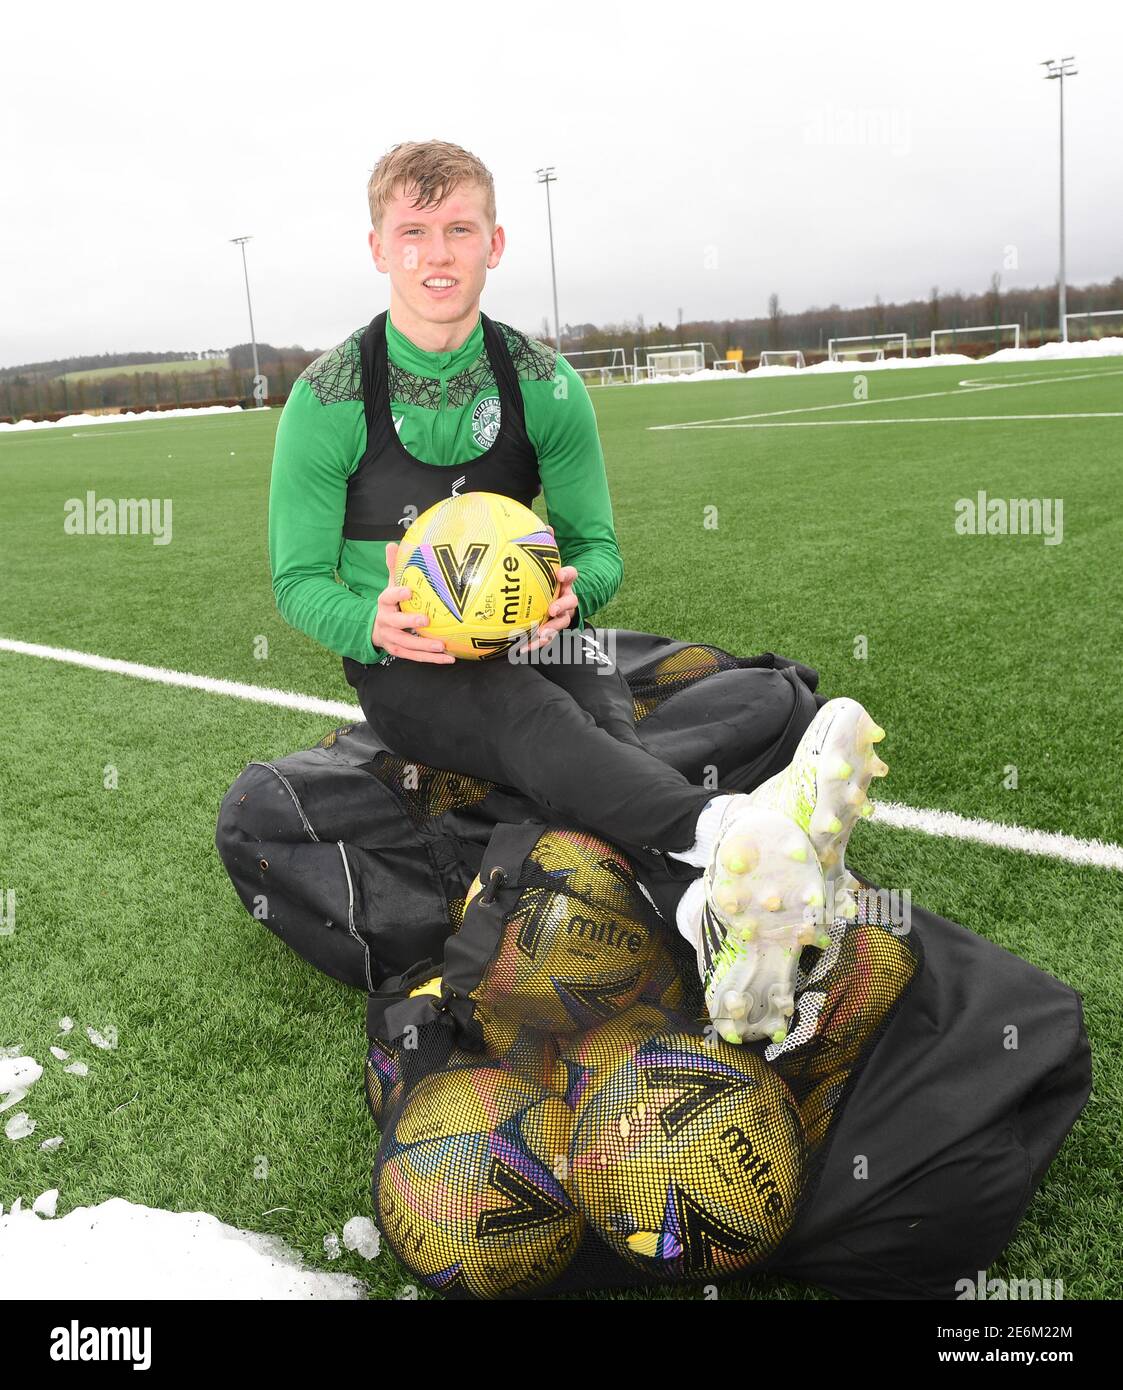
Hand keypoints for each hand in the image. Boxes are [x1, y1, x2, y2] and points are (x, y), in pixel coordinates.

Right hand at [372, 542, 455, 663]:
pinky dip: (431, 659)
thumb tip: (393, 544)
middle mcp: (385, 622)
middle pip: (395, 623)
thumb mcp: (390, 584)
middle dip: (409, 622)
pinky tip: (448, 658)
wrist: (376, 628)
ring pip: (406, 644)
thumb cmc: (391, 604)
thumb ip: (393, 567)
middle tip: (426, 620)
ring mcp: (391, 639)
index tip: (409, 591)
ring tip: (441, 646)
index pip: (387, 597)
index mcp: (384, 604)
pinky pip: (415, 657)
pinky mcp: (399, 652)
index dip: (397, 594)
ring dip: (423, 646)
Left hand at [524, 526, 578, 652]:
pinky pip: (545, 638)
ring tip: (541, 634)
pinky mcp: (551, 629)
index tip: (561, 574)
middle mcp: (568, 599)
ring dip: (551, 630)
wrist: (562, 596)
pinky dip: (535, 644)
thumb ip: (547, 546)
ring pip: (561, 624)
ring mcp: (561, 616)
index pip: (572, 575)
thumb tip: (546, 525)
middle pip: (571, 604)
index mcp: (567, 582)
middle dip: (562, 607)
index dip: (568, 574)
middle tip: (552, 609)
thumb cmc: (551, 577)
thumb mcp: (549, 561)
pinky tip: (520, 649)